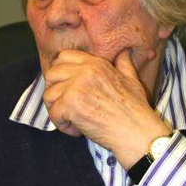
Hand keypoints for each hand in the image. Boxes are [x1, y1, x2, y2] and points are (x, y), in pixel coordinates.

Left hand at [43, 49, 170, 168]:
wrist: (137, 132)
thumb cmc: (136, 110)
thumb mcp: (132, 80)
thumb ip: (123, 64)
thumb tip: (124, 52)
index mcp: (96, 63)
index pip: (64, 57)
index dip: (60, 72)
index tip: (66, 88)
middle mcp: (85, 71)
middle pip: (51, 74)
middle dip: (54, 91)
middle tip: (66, 106)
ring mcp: (77, 87)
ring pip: (48, 95)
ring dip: (57, 111)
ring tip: (73, 120)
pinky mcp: (71, 105)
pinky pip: (53, 114)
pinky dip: (62, 126)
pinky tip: (77, 131)